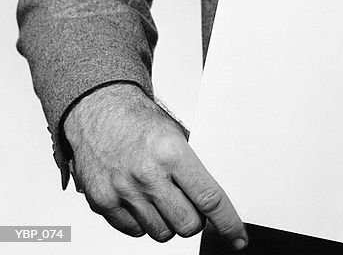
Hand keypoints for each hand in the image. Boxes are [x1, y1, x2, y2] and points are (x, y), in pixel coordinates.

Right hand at [63, 82, 247, 248]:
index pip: (208, 198)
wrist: (98, 111)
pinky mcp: (103, 203)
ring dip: (168, 221)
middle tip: (190, 203)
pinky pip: (135, 231)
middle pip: (187, 224)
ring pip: (161, 233)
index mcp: (171, 152)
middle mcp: (147, 174)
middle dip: (195, 220)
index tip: (238, 237)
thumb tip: (209, 201)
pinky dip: (143, 222)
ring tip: (161, 196)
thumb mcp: (174, 133)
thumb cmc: (139, 121)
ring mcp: (123, 191)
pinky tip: (141, 198)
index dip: (227, 222)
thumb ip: (190, 167)